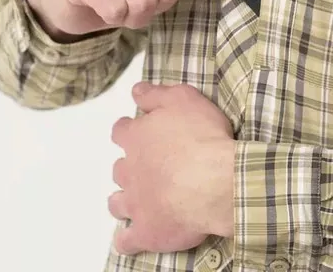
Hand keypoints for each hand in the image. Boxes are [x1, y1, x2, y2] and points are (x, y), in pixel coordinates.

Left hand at [109, 82, 235, 254]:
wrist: (215, 180)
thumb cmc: (202, 135)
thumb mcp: (183, 99)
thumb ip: (156, 94)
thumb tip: (136, 91)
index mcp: (136, 137)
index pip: (121, 131)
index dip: (129, 131)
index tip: (139, 133)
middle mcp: (129, 169)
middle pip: (119, 168)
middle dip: (130, 167)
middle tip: (150, 167)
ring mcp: (134, 203)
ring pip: (117, 203)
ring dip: (124, 200)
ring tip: (138, 201)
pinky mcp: (146, 231)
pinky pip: (126, 241)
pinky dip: (126, 240)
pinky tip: (131, 237)